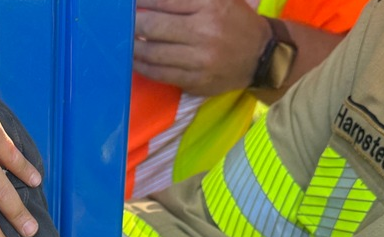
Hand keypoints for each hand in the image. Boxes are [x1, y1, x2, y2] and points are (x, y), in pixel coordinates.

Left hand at [133, 0, 269, 97]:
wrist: (262, 56)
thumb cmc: (236, 22)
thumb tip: (151, 1)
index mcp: (210, 6)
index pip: (165, 1)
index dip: (142, 2)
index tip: (128, 4)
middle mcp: (204, 32)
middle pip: (154, 27)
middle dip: (133, 24)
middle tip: (121, 24)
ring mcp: (200, 60)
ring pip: (153, 53)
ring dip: (133, 47)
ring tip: (125, 42)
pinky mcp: (196, 81)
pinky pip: (161, 74)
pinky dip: (143, 66)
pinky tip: (136, 60)